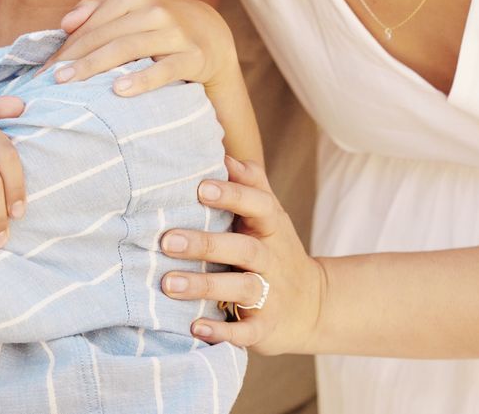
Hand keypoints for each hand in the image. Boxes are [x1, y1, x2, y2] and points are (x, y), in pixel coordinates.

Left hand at [45, 0, 238, 95]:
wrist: (214, 35)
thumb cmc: (161, 25)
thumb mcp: (132, 10)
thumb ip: (97, 10)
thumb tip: (65, 23)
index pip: (92, 24)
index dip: (66, 47)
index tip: (45, 70)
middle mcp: (154, 10)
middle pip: (105, 36)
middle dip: (75, 59)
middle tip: (50, 81)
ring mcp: (175, 32)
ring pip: (128, 48)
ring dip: (96, 66)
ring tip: (71, 83)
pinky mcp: (193, 56)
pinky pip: (164, 69)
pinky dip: (141, 79)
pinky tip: (119, 90)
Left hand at [161, 157, 324, 353]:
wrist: (313, 305)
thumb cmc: (276, 250)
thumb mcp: (270, 216)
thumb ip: (250, 182)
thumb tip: (222, 147)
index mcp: (271, 227)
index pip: (257, 205)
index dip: (232, 195)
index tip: (200, 187)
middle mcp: (273, 259)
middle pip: (244, 248)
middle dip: (205, 243)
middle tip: (166, 240)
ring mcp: (271, 294)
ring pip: (242, 288)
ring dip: (204, 286)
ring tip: (168, 284)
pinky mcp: (266, 327)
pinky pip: (246, 331)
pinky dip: (223, 331)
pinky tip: (195, 328)